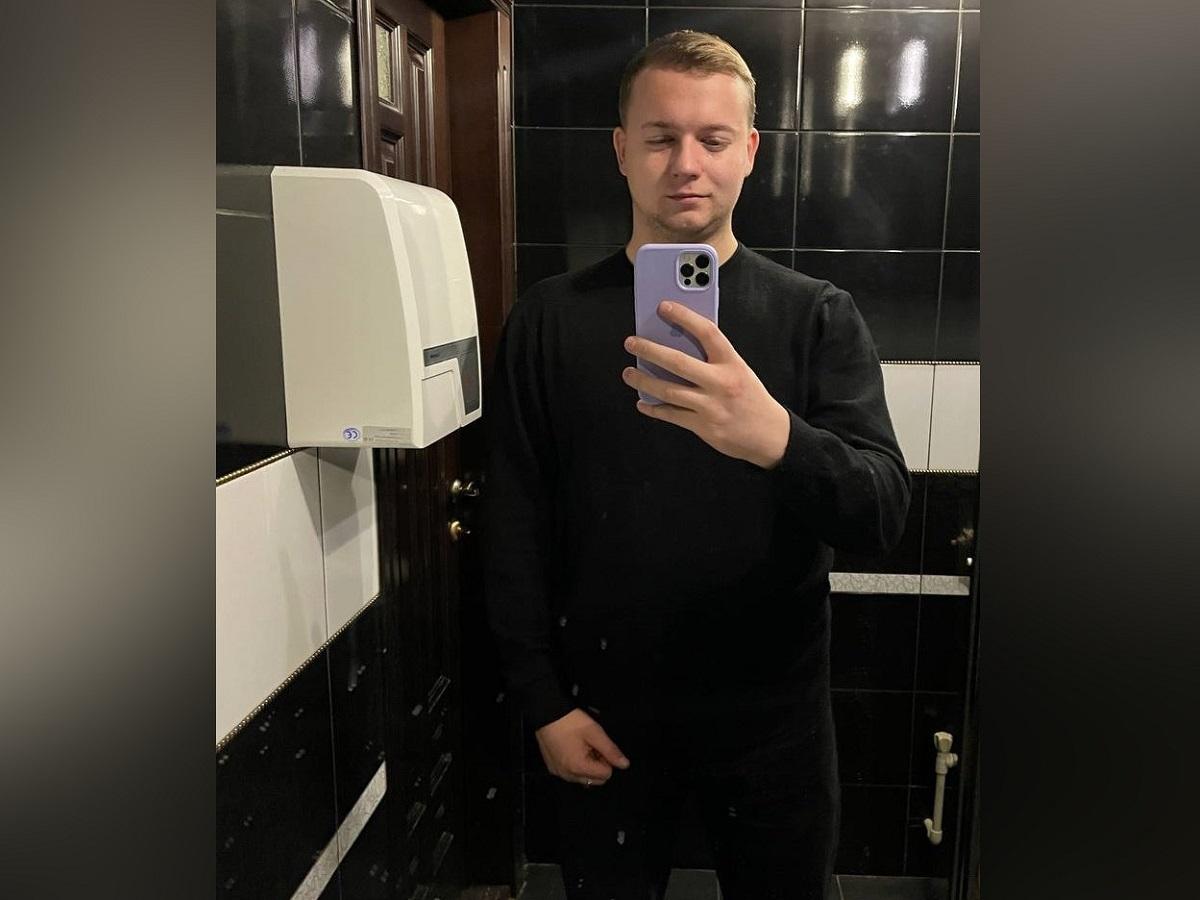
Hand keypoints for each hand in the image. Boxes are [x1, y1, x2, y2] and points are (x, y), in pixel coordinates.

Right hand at [535, 708, 630, 786]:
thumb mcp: (595, 733)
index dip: (606, 759)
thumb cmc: (571, 722)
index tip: (599, 746)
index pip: (606, 774)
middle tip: (591, 747)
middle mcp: (568, 776)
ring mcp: (559, 773)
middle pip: (595, 780)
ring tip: (581, 747)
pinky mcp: (552, 769)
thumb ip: (611, 751)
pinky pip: (570, 774)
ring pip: (583, 778)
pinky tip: (571, 750)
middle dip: (598, 765)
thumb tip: (625, 765)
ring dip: (587, 766)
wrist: (546, 713)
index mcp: (579, 768)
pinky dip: (575, 766)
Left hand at [622, 301, 790, 468]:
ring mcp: (711, 406)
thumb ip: (713, 359)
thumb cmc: (750, 397)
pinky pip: (671, 415)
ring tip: (628, 372)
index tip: (663, 306)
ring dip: (643, 380)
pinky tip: (642, 402)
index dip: (684, 317)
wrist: (769, 434)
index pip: (707, 332)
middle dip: (650, 350)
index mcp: (732, 363)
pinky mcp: (703, 426)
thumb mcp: (739, 371)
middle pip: (678, 362)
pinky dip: (653, 409)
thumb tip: (676, 345)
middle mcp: (721, 383)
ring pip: (668, 391)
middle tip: (631, 342)